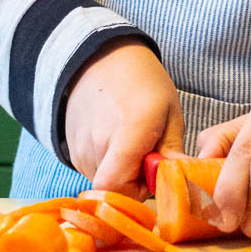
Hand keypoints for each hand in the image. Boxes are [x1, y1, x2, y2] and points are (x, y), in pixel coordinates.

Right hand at [64, 37, 183, 198]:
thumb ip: (172, 151)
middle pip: (114, 190)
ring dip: (121, 174)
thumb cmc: (143, 83)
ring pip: (104, 183)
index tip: (153, 174)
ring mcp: (80, 148)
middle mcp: (98, 143)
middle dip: (135, 183)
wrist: (101, 58)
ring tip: (132, 143)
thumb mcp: (169, 111)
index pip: (114, 188)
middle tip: (148, 157)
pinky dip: (108, 166)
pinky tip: (116, 140)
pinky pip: (93, 172)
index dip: (136, 193)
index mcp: (129, 131)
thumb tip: (179, 185)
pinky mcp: (72, 150)